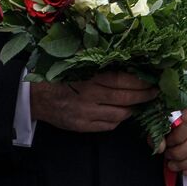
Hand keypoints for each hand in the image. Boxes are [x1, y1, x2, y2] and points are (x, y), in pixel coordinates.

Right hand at [29, 71, 155, 132]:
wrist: (32, 97)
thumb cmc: (55, 77)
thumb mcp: (74, 65)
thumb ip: (96, 64)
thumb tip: (125, 60)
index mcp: (87, 78)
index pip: (122, 80)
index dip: (140, 82)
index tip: (152, 80)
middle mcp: (88, 97)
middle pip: (125, 98)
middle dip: (144, 96)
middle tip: (154, 92)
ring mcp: (86, 113)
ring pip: (121, 114)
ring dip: (133, 109)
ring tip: (138, 102)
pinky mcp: (82, 126)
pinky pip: (109, 125)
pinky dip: (118, 119)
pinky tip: (120, 112)